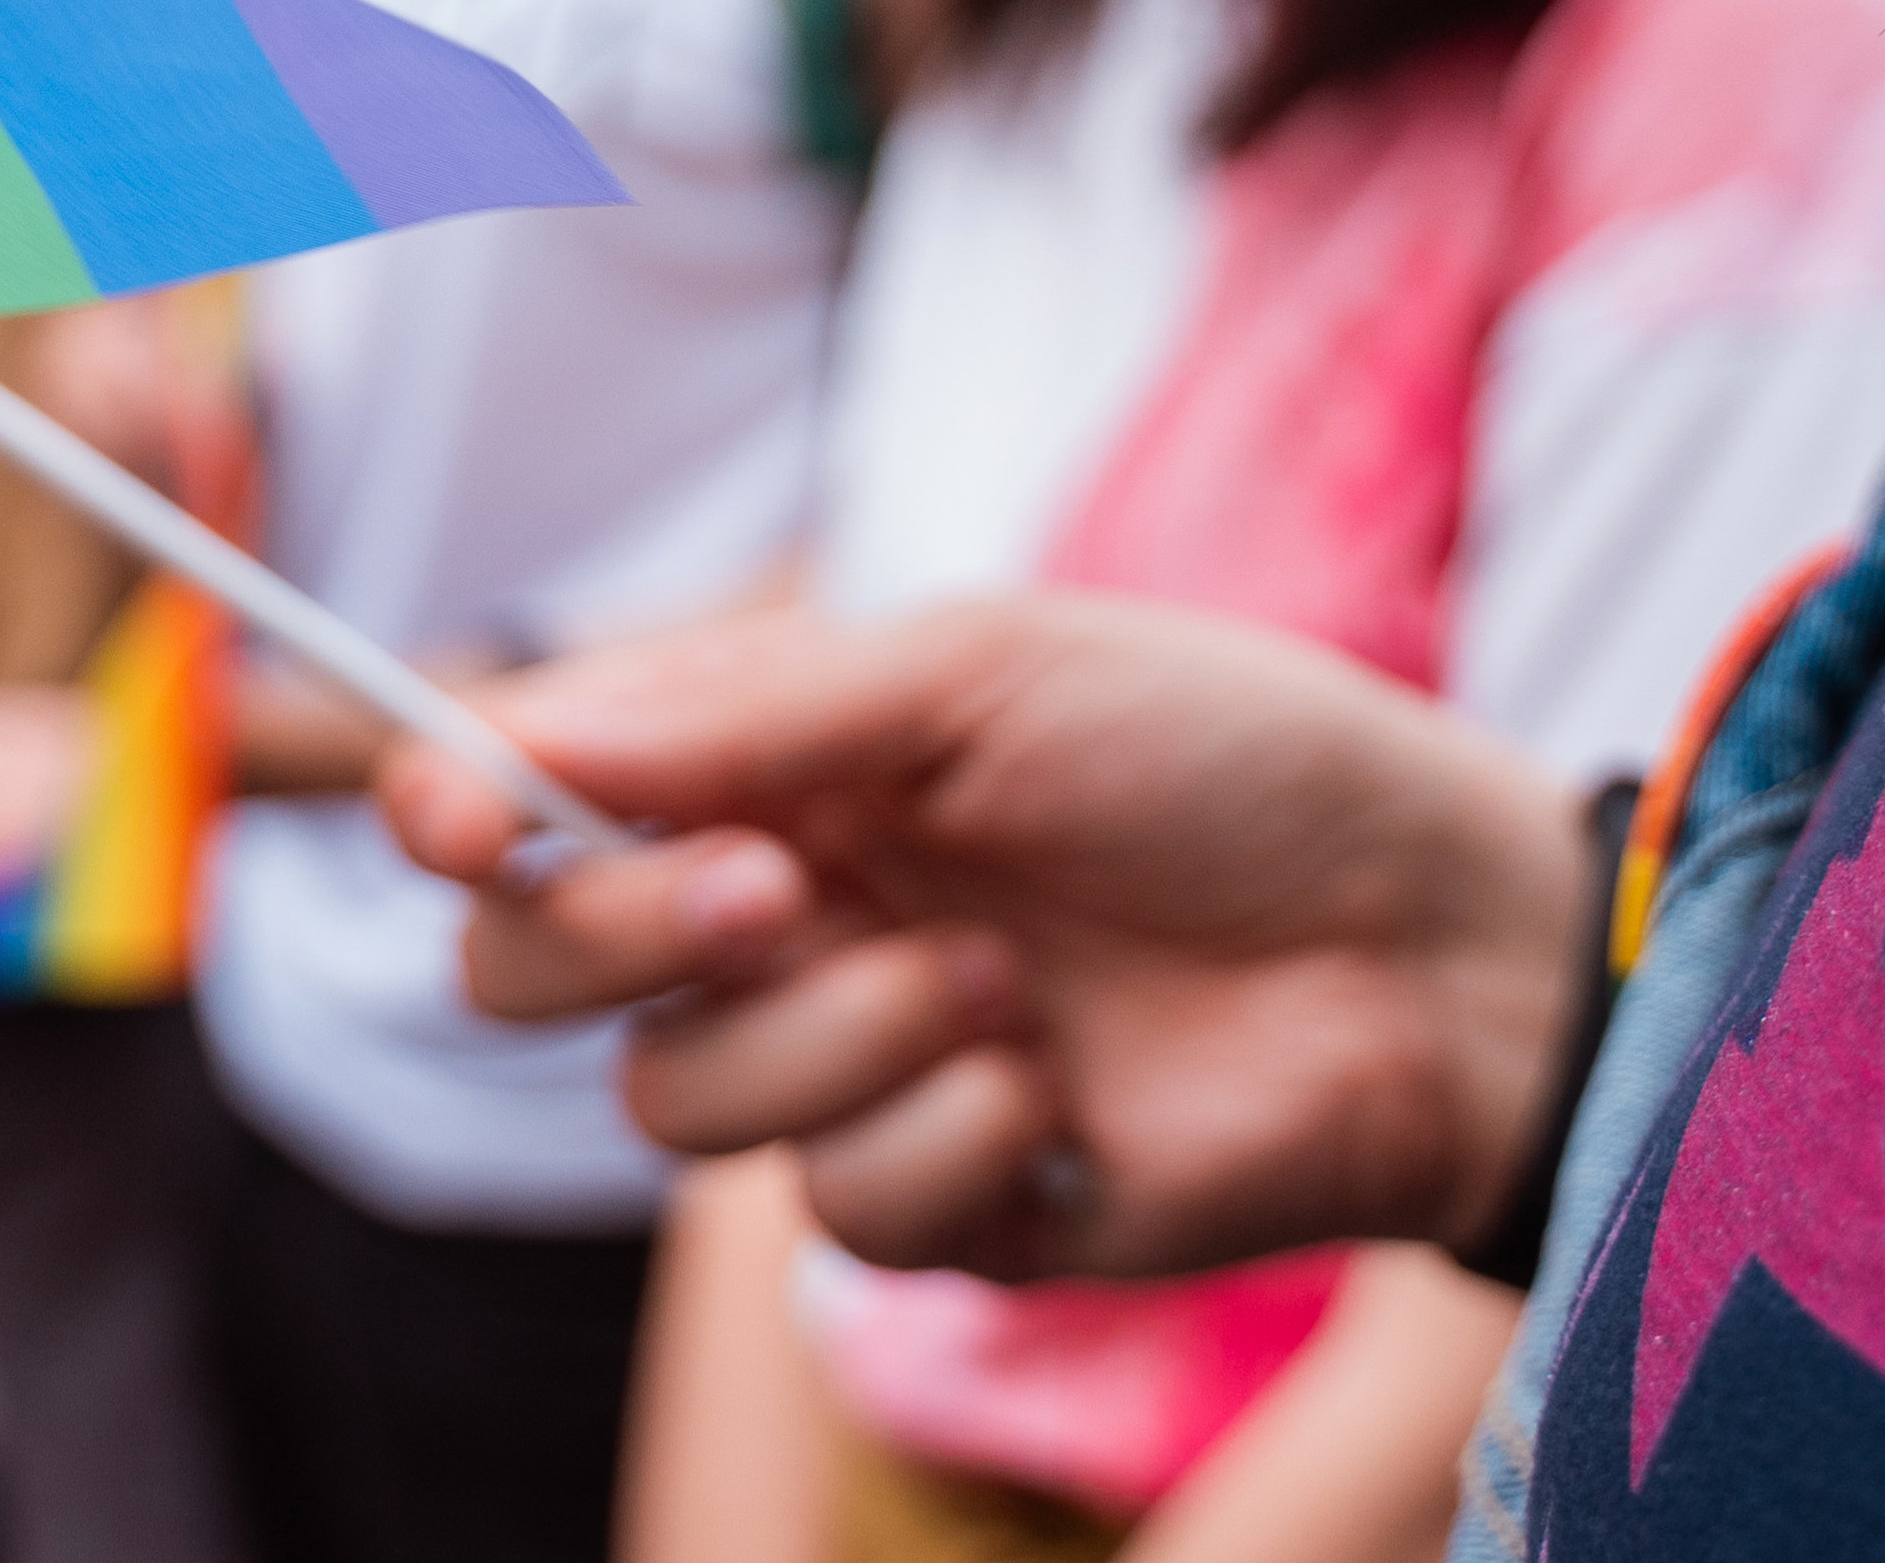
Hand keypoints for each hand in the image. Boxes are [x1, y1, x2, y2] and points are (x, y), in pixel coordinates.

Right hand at [381, 597, 1592, 1285]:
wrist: (1434, 938)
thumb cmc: (1230, 755)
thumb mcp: (985, 668)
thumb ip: (750, 710)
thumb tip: (527, 738)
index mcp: (767, 765)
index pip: (534, 799)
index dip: (453, 802)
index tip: (450, 809)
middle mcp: (780, 916)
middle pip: (535, 972)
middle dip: (617, 931)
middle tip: (779, 880)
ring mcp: (854, 1067)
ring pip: (675, 1104)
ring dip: (828, 1037)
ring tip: (997, 978)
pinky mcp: (949, 1205)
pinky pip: (841, 1215)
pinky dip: (944, 1140)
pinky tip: (1056, 1086)